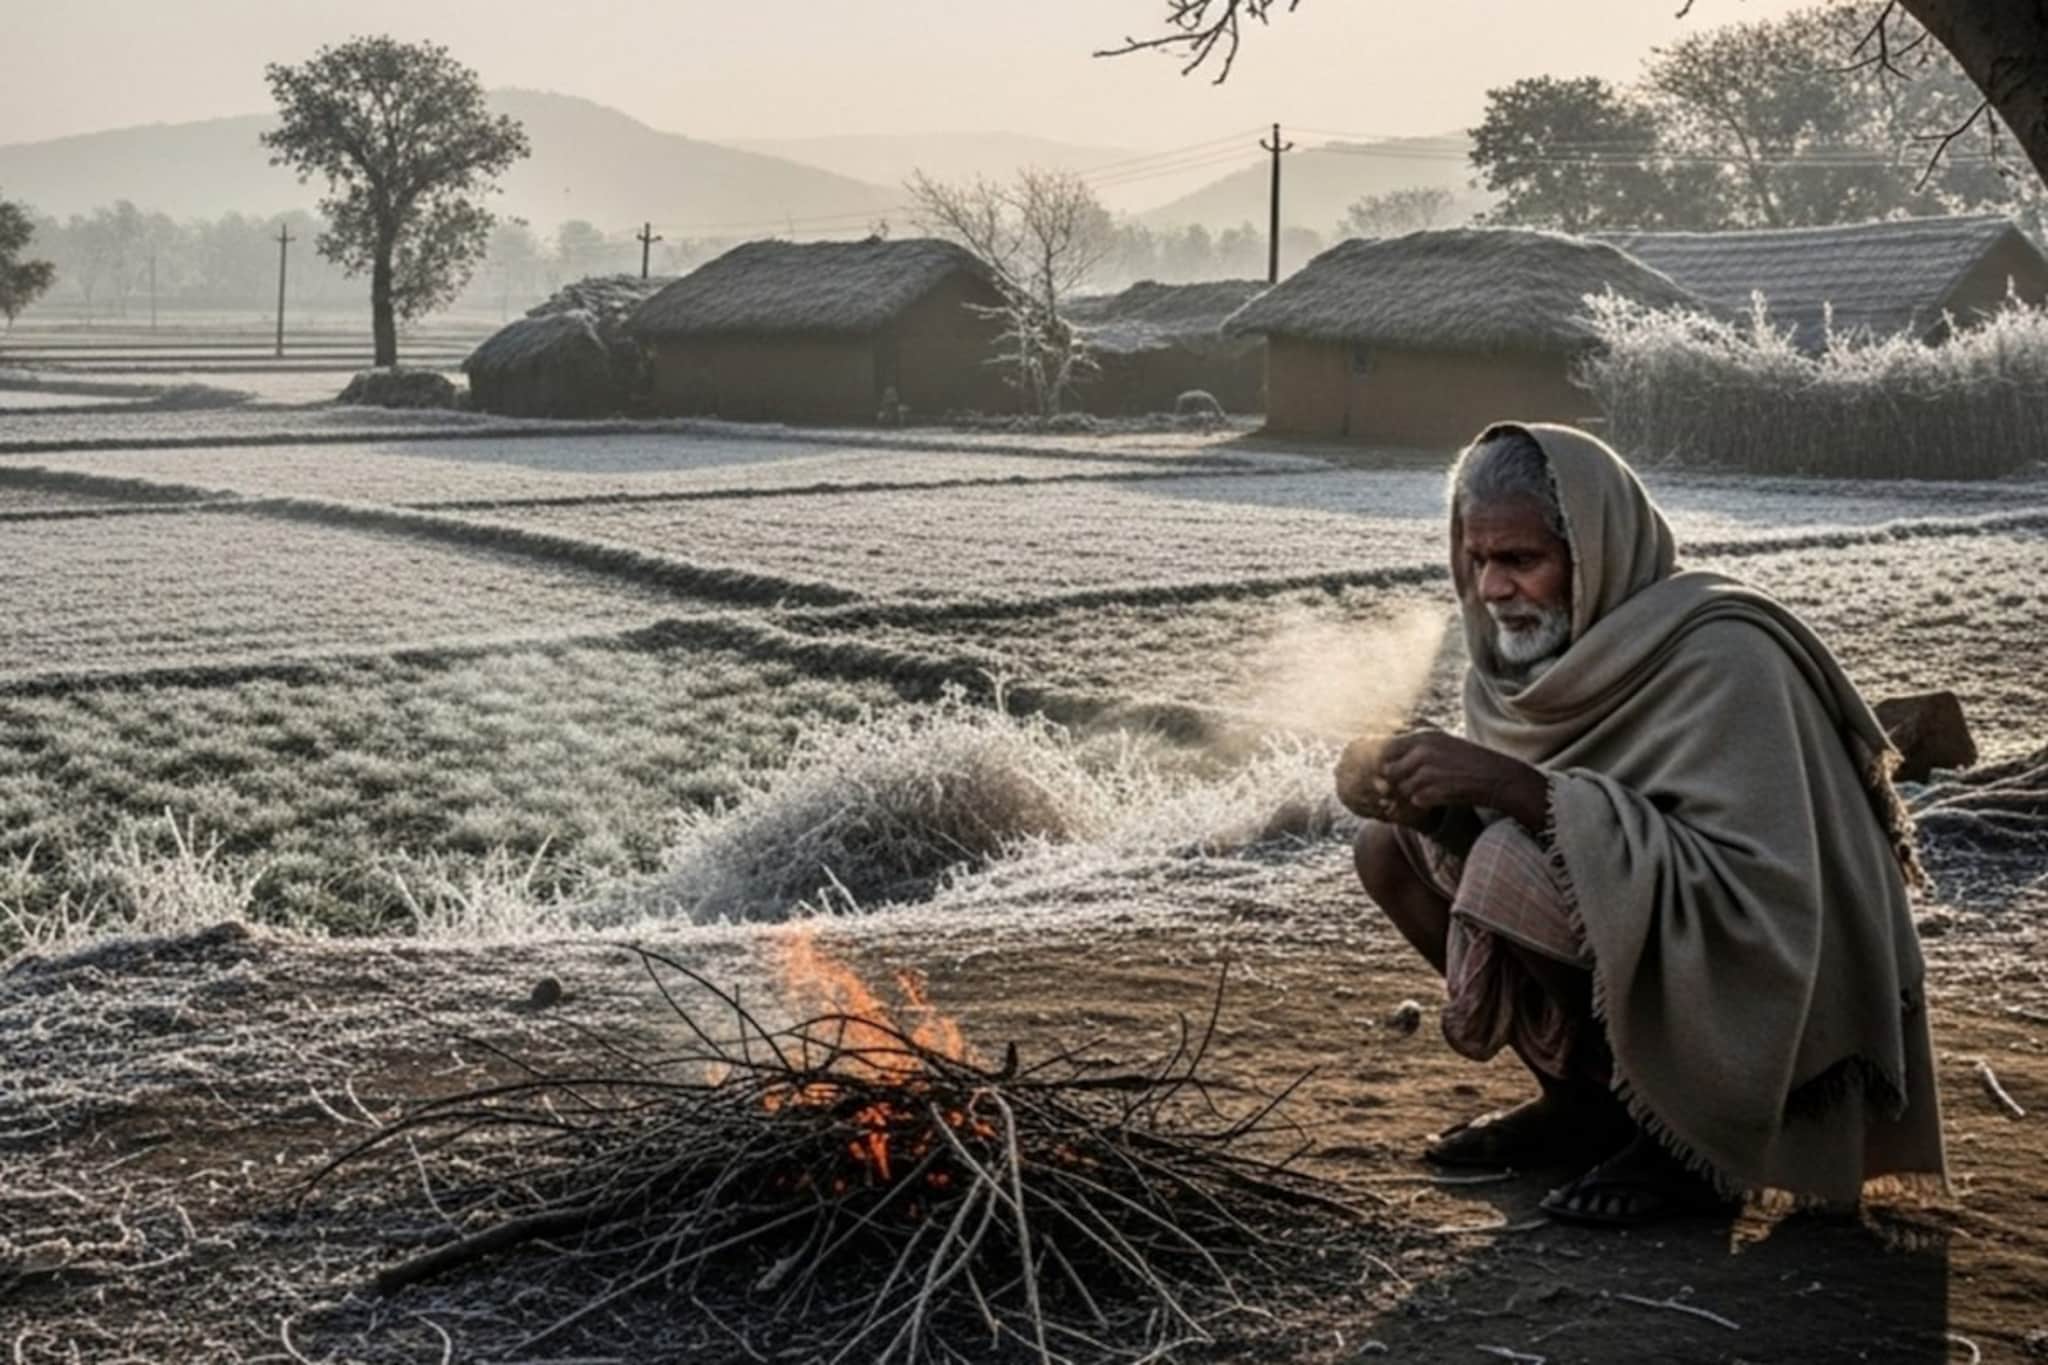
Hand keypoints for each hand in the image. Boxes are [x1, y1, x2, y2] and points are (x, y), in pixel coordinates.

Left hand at [1377, 730, 1548, 830]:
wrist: (1499, 776)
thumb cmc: (1469, 763)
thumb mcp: (1443, 746)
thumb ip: (1416, 751)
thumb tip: (1385, 765)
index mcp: (1424, 737)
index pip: (1386, 749)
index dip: (1387, 764)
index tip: (1395, 774)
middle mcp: (1423, 750)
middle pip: (1389, 771)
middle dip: (1396, 782)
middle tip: (1414, 787)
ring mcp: (1428, 770)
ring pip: (1402, 788)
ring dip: (1412, 794)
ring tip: (1433, 790)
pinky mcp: (1435, 789)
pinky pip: (1416, 801)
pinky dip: (1424, 803)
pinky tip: (1440, 798)